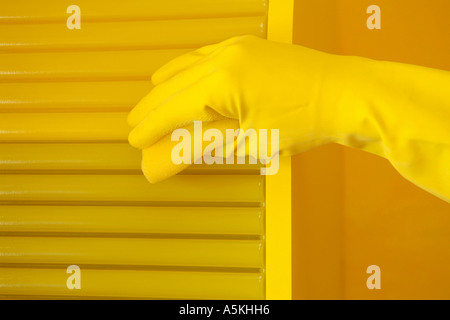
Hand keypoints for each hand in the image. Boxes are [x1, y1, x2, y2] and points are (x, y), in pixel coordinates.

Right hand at [127, 35, 342, 181]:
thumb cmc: (302, 122)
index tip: (134, 139)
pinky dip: (189, 68)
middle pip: (174, 84)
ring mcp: (238, 46)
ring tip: (149, 100)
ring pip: (188, 65)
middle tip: (134, 123)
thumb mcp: (249, 141)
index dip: (152, 126)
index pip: (173, 107)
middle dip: (152, 106)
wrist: (346, 94)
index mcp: (221, 81)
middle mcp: (223, 56)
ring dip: (166, 85)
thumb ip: (201, 148)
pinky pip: (207, 54)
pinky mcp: (249, 45)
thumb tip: (163, 164)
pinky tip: (182, 74)